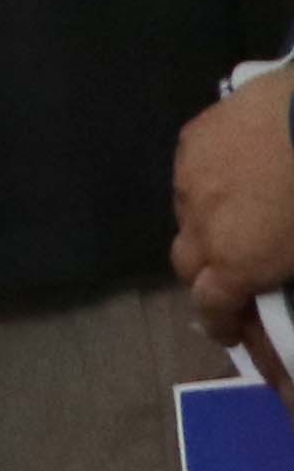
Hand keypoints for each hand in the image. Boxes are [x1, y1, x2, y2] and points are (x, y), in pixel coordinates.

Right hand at [180, 72, 293, 333]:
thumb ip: (287, 275)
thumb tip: (278, 287)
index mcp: (238, 260)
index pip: (209, 306)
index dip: (220, 324)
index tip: (231, 332)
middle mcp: (201, 225)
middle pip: (187, 265)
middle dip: (206, 277)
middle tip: (235, 277)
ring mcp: (190, 178)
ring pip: (188, 216)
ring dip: (209, 225)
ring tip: (243, 212)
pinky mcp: (193, 138)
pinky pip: (192, 173)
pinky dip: (211, 182)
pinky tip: (241, 169)